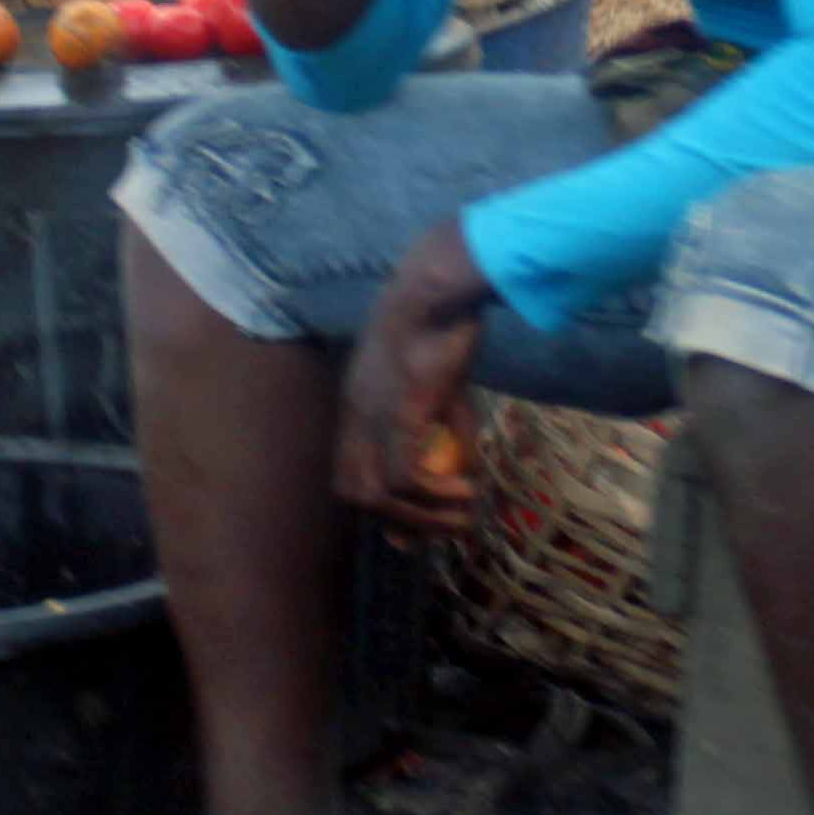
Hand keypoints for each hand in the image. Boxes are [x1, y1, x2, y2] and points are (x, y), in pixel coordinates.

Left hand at [330, 220, 494, 538]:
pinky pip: (404, 473)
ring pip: (375, 494)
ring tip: (463, 513)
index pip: (347, 476)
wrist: (443, 282)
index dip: (380, 512)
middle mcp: (356, 414)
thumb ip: (446, 438)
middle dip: (402, 522)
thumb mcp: (445, 392)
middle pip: (353, 493)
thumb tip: (462, 486)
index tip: (416, 532)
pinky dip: (433, 494)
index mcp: (358, 406)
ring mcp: (375, 412)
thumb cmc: (446, 327)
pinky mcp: (402, 408)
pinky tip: (465, 492)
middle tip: (449, 525)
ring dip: (420, 516)